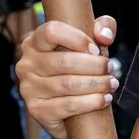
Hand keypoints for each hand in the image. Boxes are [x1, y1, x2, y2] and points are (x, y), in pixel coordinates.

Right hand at [16, 16, 118, 138]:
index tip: (97, 49)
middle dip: (94, 65)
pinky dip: (91, 102)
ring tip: (111, 84)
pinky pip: (68, 105)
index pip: (52, 32)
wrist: (66, 108)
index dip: (78, 39)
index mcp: (34, 41)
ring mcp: (29, 89)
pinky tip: (104, 99)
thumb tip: (104, 36)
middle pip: (64, 61)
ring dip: (96, 84)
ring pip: (68, 85)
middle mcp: (26, 64)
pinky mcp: (37, 110)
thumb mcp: (90, 41)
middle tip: (110, 68)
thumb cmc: (78, 65)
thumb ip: (102, 28)